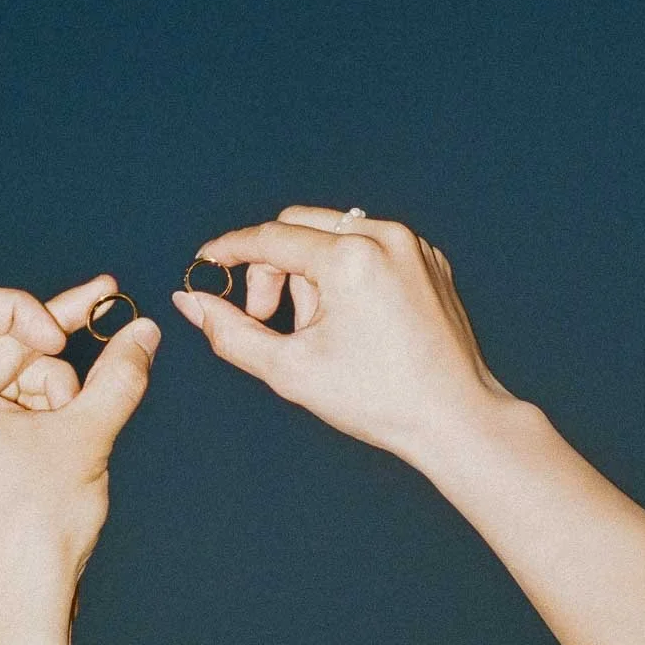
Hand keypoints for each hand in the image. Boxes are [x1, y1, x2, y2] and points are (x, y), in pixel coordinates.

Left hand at [0, 279, 160, 644]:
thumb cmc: (33, 528)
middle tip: (116, 326)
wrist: (16, 605)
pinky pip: (2, 416)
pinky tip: (76, 434)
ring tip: (83, 427)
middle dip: (56, 356)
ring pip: (8, 383)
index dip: (25, 310)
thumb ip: (119, 373)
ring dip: (54, 393)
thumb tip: (144, 332)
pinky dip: (41, 417)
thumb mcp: (86, 435)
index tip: (62, 339)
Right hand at [171, 203, 517, 471]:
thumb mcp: (289, 371)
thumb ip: (230, 332)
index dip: (229, 250)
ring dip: (310, 273)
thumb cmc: (376, 399)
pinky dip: (348, 274)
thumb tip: (190, 302)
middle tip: (266, 317)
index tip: (205, 264)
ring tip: (321, 331)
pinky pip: (371, 247)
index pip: (269, 237)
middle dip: (272, 268)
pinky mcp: (431, 261)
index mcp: (350, 258)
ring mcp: (413, 246)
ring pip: (333, 235)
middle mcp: (385, 237)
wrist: (454, 418)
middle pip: (298, 226)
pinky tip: (354, 324)